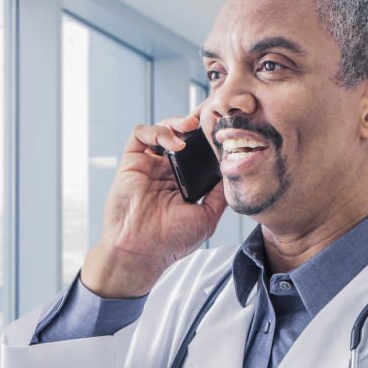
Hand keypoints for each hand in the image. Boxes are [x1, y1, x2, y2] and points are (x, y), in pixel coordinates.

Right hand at [81, 112, 225, 297]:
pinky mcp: (131, 162)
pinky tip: (174, 143)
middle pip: (184, 135)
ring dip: (179, 122)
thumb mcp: (207, 216)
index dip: (210, 138)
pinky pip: (141, 134)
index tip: (226, 128)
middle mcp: (168, 170)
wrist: (141, 252)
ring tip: (192, 125)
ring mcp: (150, 165)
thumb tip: (236, 172)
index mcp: (185, 181)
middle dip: (197, 123)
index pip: (200, 152)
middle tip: (211, 115)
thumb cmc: (171, 241)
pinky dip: (158, 131)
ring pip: (164, 129)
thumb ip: (220, 194)